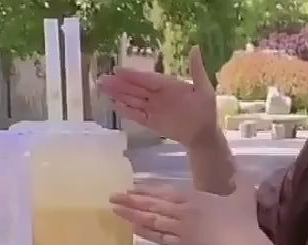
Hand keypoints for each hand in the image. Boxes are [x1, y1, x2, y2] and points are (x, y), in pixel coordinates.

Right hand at [97, 46, 217, 147]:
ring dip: (118, 96)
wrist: (204, 134)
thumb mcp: (204, 89)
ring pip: (133, 101)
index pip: (146, 79)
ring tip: (102, 89)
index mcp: (168, 85)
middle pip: (135, 89)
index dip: (132, 75)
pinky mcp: (152, 122)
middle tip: (101, 79)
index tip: (117, 70)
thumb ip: (196, 70)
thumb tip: (195, 47)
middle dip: (118, 85)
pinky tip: (115, 106)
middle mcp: (157, 95)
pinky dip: (127, 112)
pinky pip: (137, 116)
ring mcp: (154, 109)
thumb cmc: (206, 111)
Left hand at [110, 175, 262, 244]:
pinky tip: (133, 229)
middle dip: (131, 201)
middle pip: (152, 205)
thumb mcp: (243, 193)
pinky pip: (159, 238)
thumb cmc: (243, 218)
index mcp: (194, 197)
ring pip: (151, 220)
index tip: (131, 188)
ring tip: (115, 211)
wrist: (241, 244)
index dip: (146, 191)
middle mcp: (181, 211)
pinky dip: (146, 233)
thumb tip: (238, 170)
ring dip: (132, 215)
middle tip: (113, 197)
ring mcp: (180, 229)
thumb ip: (239, 179)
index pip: (164, 192)